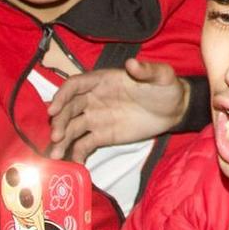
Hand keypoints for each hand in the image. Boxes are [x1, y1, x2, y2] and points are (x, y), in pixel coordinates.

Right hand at [47, 58, 190, 160]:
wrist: (175, 110)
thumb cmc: (165, 88)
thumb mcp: (161, 76)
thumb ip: (147, 70)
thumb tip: (131, 63)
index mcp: (102, 81)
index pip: (75, 85)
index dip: (62, 96)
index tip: (54, 109)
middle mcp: (93, 99)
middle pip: (69, 109)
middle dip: (60, 122)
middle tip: (56, 137)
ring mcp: (96, 118)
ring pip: (72, 128)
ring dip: (62, 141)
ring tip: (55, 156)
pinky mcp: (102, 136)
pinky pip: (84, 145)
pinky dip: (76, 154)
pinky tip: (73, 165)